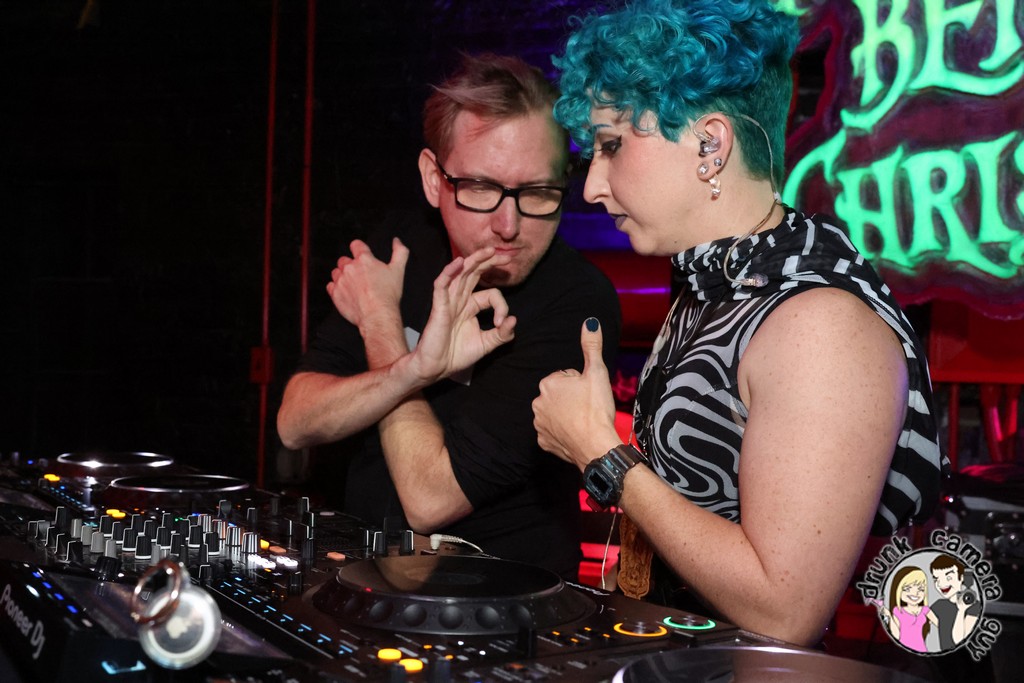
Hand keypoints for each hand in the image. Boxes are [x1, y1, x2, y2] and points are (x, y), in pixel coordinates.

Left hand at [326, 238, 407, 332]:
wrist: (377, 315)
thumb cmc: (387, 295)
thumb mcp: (398, 270)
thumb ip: (400, 252)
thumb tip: (397, 242)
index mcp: (364, 260)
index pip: (356, 245)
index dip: (359, 248)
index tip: (360, 253)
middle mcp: (350, 268)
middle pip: (344, 259)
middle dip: (351, 265)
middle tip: (360, 275)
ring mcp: (341, 280)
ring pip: (336, 272)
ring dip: (342, 276)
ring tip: (353, 285)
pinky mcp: (335, 293)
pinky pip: (330, 286)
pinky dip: (336, 288)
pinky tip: (346, 292)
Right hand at [408, 247, 516, 382]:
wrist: (436, 368)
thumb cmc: (456, 355)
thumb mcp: (486, 344)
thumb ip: (502, 334)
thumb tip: (514, 320)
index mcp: (471, 307)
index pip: (491, 295)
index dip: (502, 305)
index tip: (502, 323)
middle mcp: (460, 300)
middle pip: (474, 274)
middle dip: (489, 263)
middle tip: (504, 256)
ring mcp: (448, 302)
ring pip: (460, 274)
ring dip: (473, 261)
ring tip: (487, 251)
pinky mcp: (439, 307)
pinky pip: (442, 285)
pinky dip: (449, 272)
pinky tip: (459, 263)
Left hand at [533, 318, 619, 468]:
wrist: (596, 446)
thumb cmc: (596, 408)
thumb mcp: (597, 372)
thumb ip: (591, 346)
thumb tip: (589, 322)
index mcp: (548, 383)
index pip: (566, 377)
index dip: (581, 384)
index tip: (588, 394)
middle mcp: (538, 402)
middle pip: (559, 394)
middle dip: (571, 398)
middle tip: (586, 407)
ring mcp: (539, 423)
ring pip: (554, 412)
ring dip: (566, 414)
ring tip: (582, 419)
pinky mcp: (543, 441)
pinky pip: (552, 432)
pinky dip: (562, 432)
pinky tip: (575, 432)